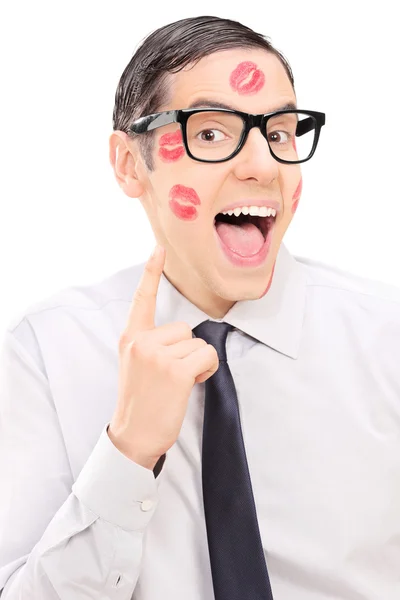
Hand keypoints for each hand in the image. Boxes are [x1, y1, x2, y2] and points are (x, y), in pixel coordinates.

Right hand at [108, 245, 218, 469]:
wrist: (134, 435)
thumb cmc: (141, 401)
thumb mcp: (135, 364)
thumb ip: (151, 343)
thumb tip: (183, 335)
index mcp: (131, 337)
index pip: (142, 298)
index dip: (151, 272)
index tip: (159, 248)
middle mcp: (142, 341)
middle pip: (184, 328)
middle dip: (186, 350)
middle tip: (172, 375)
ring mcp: (158, 355)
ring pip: (198, 343)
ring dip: (197, 362)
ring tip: (178, 383)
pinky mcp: (176, 370)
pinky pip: (207, 355)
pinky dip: (206, 369)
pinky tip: (192, 383)